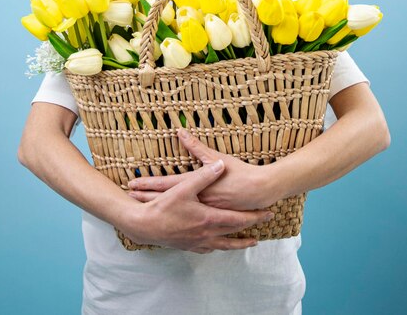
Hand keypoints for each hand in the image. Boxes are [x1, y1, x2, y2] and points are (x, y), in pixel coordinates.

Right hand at [123, 159, 273, 252]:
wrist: (144, 226)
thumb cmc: (164, 206)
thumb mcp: (185, 186)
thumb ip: (204, 174)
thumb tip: (220, 164)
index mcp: (209, 218)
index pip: (238, 219)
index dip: (255, 216)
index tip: (268, 214)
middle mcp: (206, 233)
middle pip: (235, 233)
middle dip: (251, 230)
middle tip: (265, 226)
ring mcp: (198, 242)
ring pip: (224, 245)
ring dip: (238, 243)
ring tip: (250, 242)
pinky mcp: (188, 246)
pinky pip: (209, 248)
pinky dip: (218, 246)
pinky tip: (218, 244)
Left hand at [128, 129, 278, 210]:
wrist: (259, 191)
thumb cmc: (239, 173)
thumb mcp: (216, 158)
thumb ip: (196, 147)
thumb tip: (181, 132)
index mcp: (195, 185)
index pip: (165, 184)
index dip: (148, 183)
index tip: (131, 183)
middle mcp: (195, 200)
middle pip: (165, 200)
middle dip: (146, 198)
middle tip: (129, 197)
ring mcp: (202, 212)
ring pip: (174, 213)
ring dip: (158, 211)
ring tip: (142, 212)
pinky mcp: (211, 219)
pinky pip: (189, 223)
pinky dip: (176, 223)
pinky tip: (168, 226)